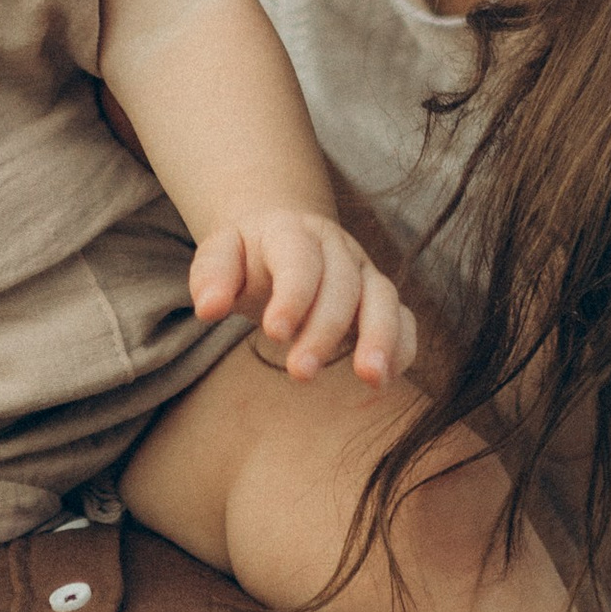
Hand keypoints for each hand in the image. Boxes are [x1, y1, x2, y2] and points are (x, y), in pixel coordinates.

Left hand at [188, 215, 418, 386]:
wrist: (281, 235)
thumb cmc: (247, 254)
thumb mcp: (221, 253)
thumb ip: (212, 275)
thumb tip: (207, 308)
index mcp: (293, 232)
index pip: (299, 259)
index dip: (292, 295)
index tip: (274, 334)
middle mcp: (336, 248)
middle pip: (342, 284)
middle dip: (325, 329)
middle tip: (300, 373)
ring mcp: (363, 271)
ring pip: (382, 298)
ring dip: (380, 338)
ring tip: (371, 379)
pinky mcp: (379, 297)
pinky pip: (403, 317)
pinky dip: (402, 345)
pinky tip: (386, 379)